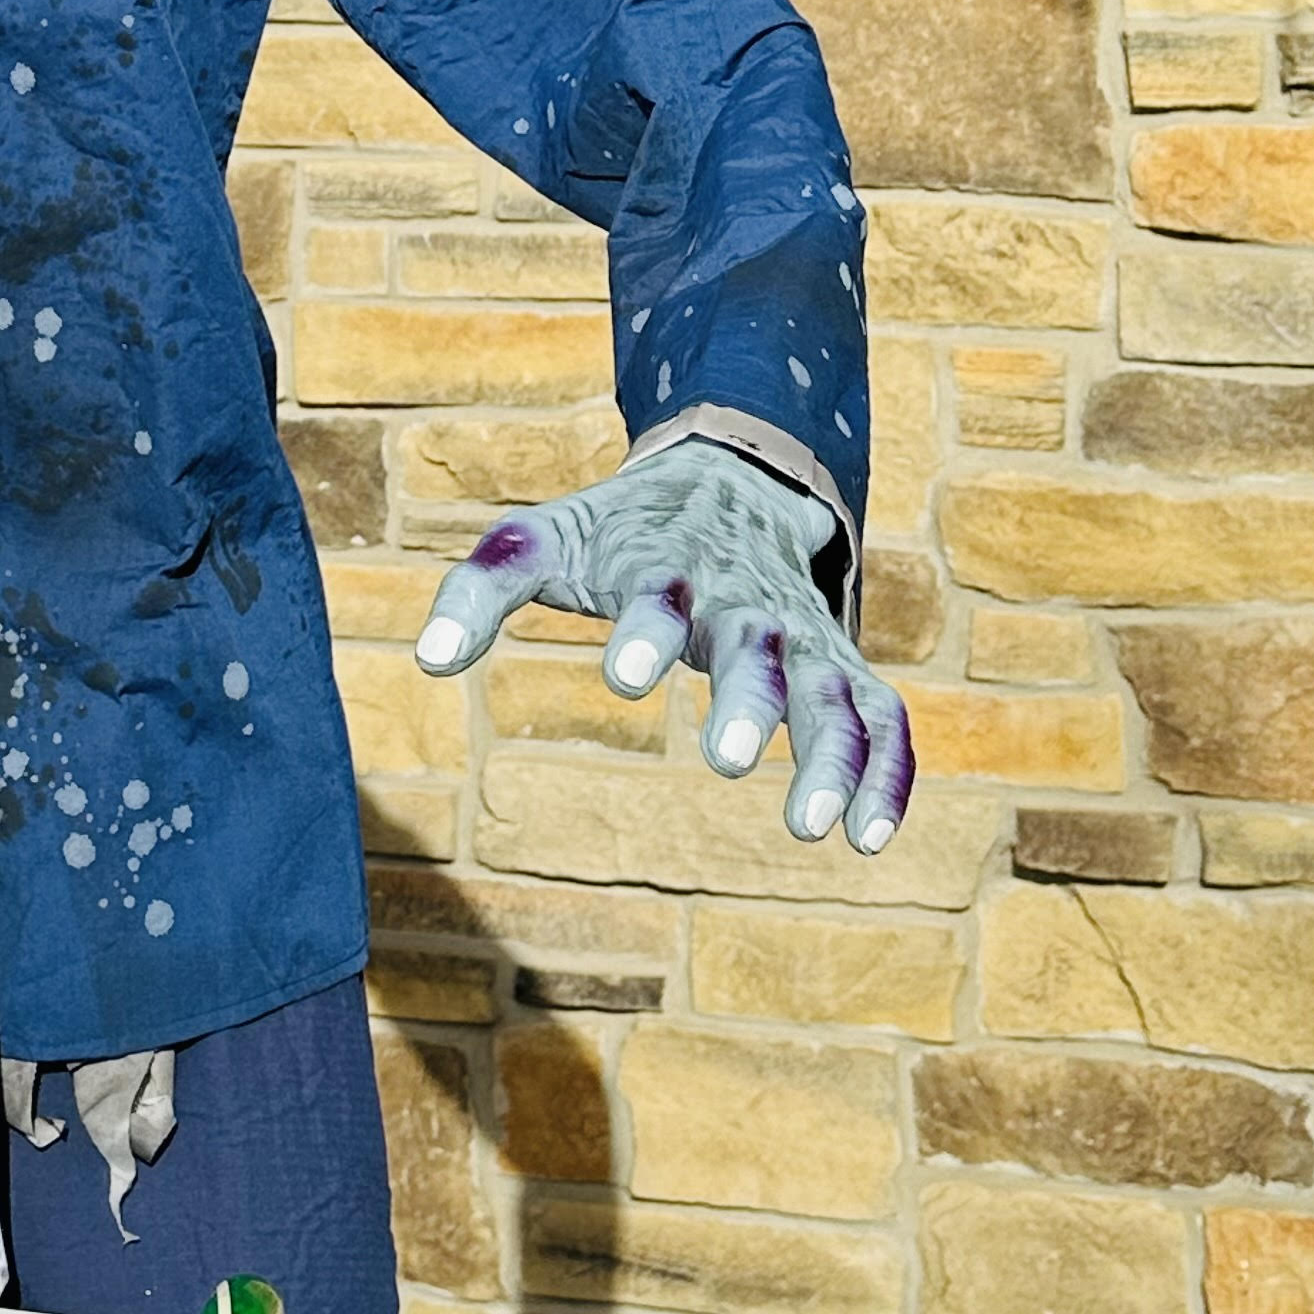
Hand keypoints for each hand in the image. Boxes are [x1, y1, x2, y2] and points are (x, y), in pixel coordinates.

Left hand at [411, 436, 913, 854]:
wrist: (727, 476)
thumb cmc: (618, 529)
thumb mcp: (545, 540)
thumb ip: (482, 588)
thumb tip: (426, 658)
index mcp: (668, 567)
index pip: (659, 595)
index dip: (644, 630)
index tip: (622, 676)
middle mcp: (743, 599)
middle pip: (758, 646)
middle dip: (750, 699)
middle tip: (727, 759)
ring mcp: (799, 633)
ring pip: (835, 689)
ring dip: (832, 753)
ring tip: (811, 828)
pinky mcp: (836, 662)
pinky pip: (881, 712)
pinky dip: (887, 769)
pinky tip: (870, 837)